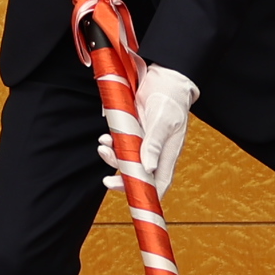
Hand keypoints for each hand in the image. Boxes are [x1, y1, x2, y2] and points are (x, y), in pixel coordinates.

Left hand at [108, 63, 195, 193]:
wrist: (164, 76)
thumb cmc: (171, 98)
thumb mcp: (164, 121)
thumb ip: (154, 144)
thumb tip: (148, 169)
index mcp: (168, 153)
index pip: (160, 183)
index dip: (148, 194)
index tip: (131, 197)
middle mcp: (155, 151)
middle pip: (139, 175)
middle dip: (122, 179)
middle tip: (107, 180)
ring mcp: (143, 141)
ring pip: (126, 159)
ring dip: (113, 158)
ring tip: (104, 148)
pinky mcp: (133, 130)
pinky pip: (120, 143)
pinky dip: (110, 144)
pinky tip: (105, 137)